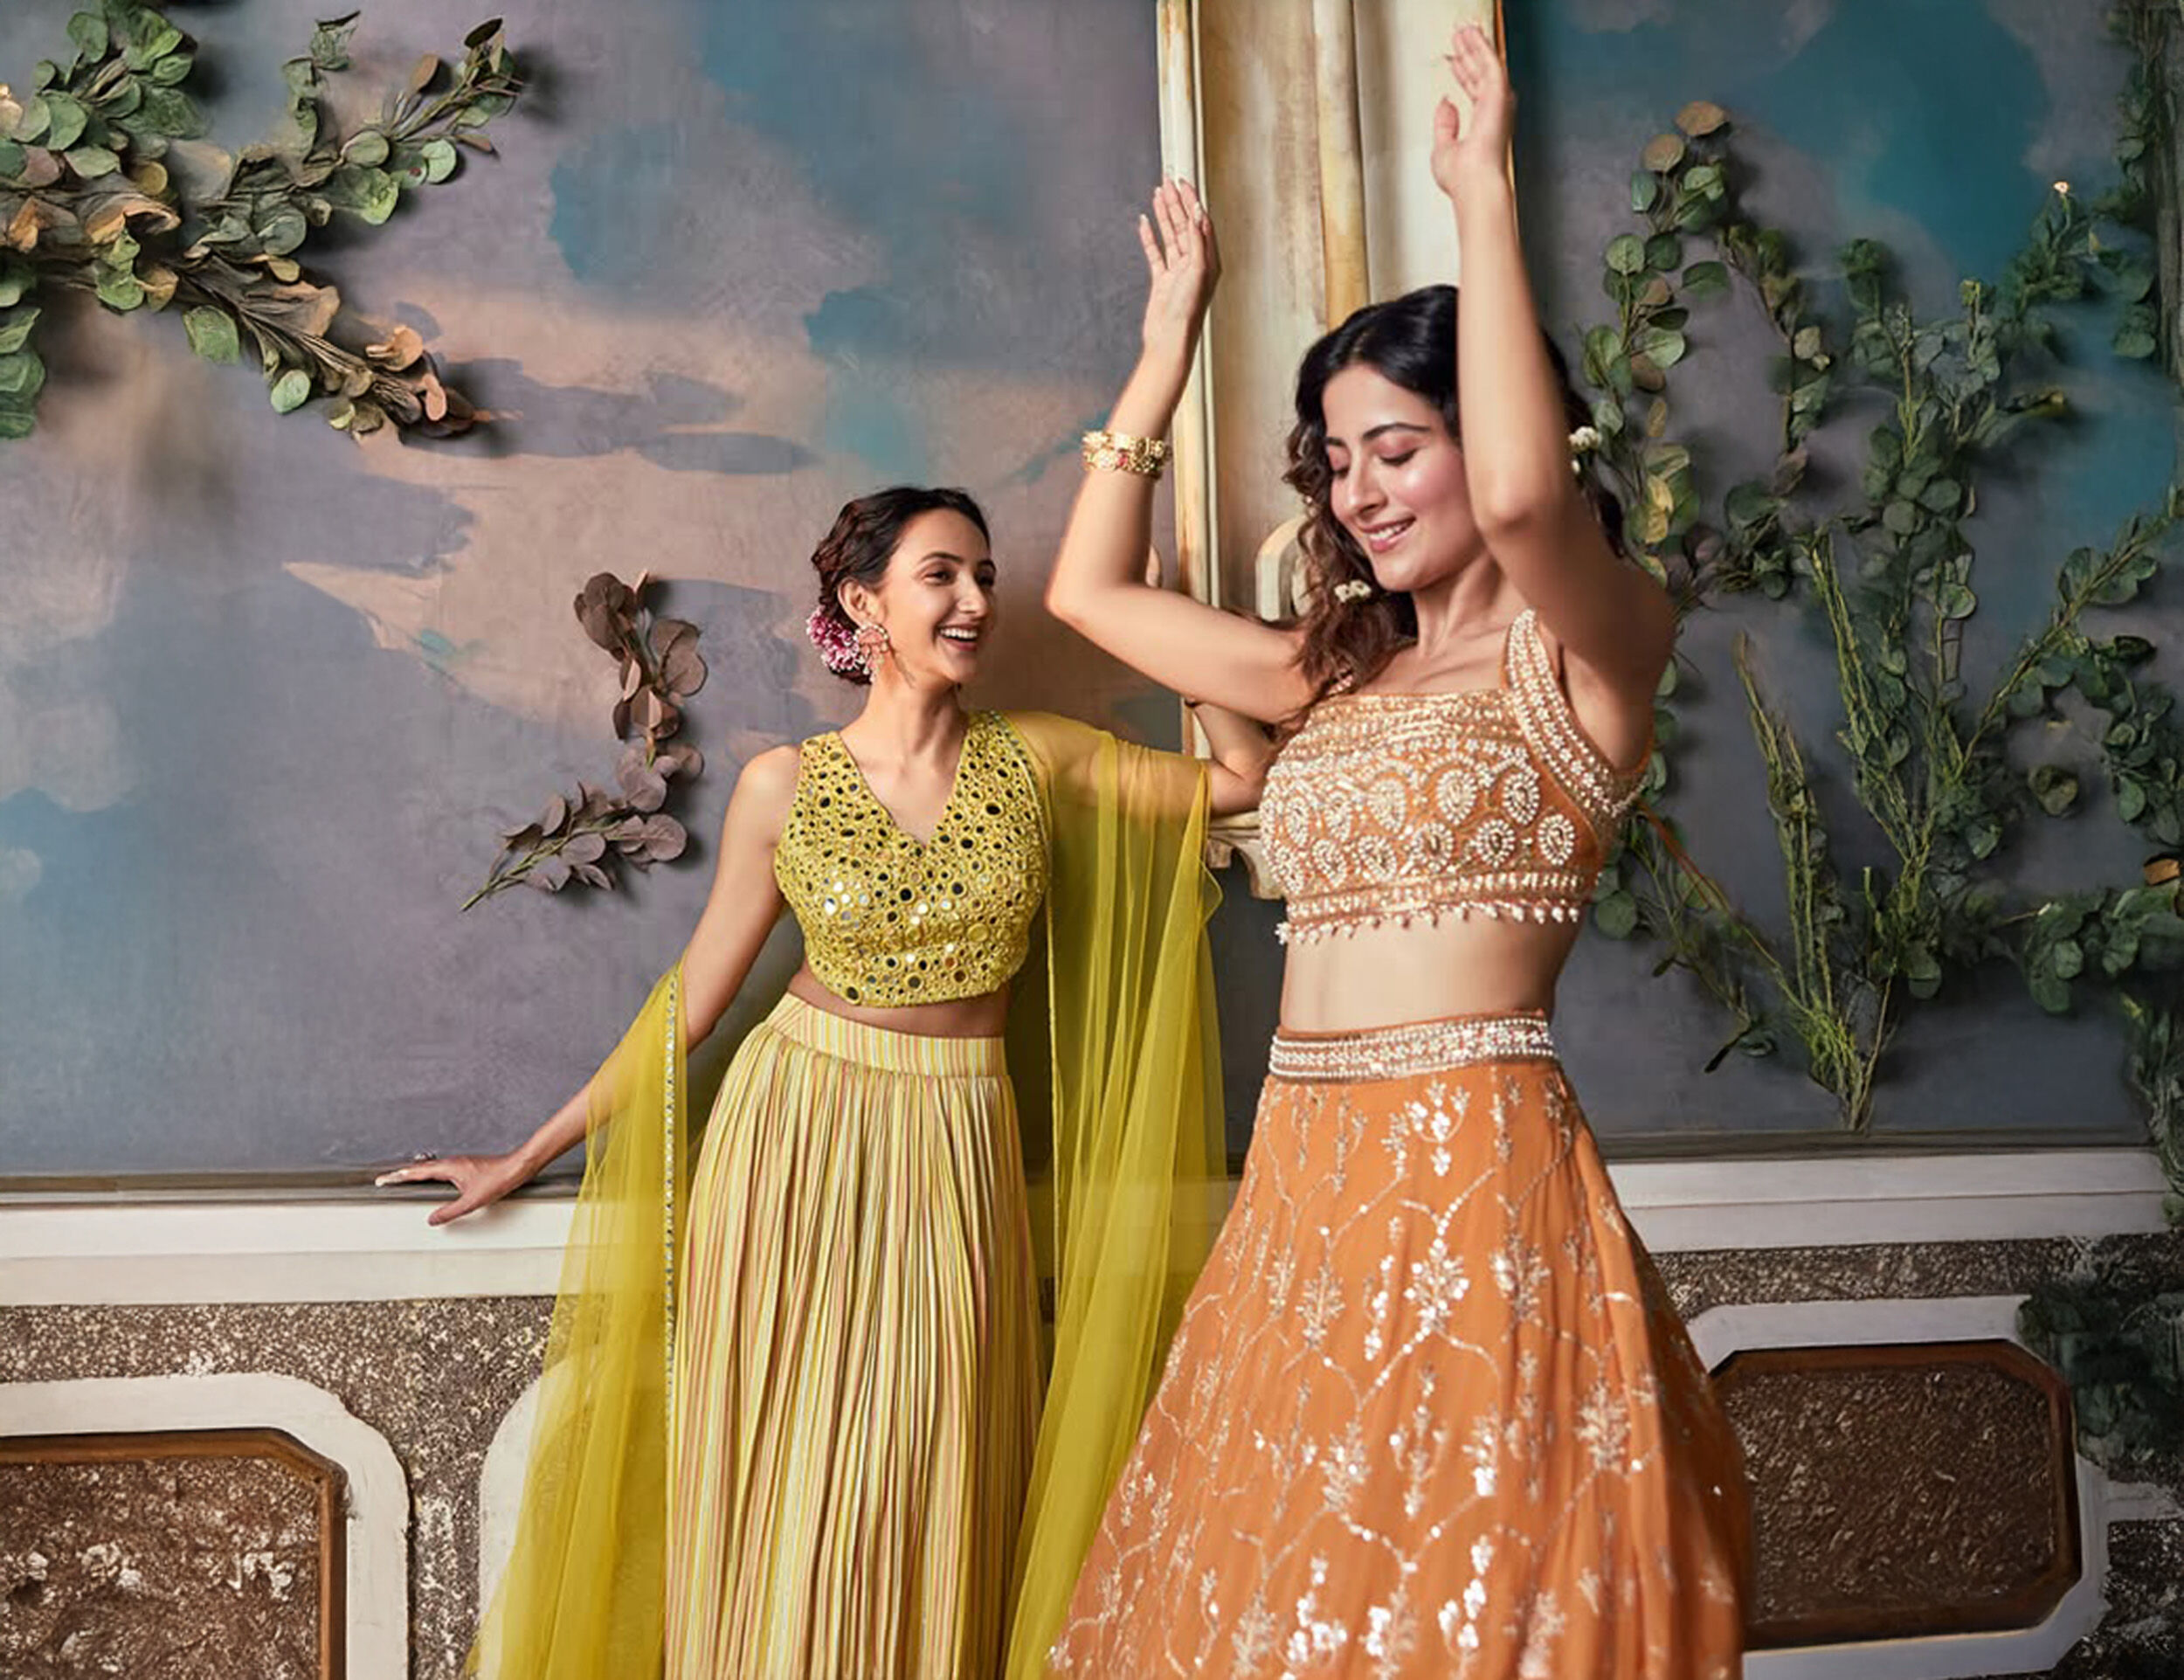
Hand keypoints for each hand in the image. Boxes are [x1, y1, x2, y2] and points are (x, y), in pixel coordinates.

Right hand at [375, 1149, 535, 1225]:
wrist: (517, 1168)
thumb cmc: (498, 1180)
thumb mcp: (471, 1202)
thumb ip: (450, 1212)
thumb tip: (432, 1220)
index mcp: (448, 1168)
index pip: (416, 1172)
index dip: (398, 1176)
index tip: (382, 1179)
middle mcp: (451, 1163)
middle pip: (420, 1168)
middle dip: (401, 1174)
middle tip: (387, 1179)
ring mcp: (459, 1163)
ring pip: (430, 1167)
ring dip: (415, 1172)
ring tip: (403, 1178)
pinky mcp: (466, 1166)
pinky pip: (441, 1169)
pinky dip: (429, 1173)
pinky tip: (433, 1179)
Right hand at [1137, 178, 1219, 365]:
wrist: (1169, 339)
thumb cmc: (1187, 311)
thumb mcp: (1197, 271)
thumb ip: (1197, 241)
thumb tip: (1197, 213)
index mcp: (1209, 261)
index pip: (1200, 223)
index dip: (1192, 201)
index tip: (1184, 183)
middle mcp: (1195, 264)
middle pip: (1185, 225)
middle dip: (1177, 202)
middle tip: (1168, 181)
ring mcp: (1178, 271)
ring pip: (1170, 235)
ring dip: (1164, 214)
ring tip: (1158, 194)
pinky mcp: (1163, 280)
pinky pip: (1156, 253)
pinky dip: (1150, 236)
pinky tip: (1145, 222)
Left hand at [1432, 23, 1513, 199]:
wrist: (1473, 184)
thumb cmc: (1462, 178)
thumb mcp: (1442, 148)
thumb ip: (1444, 125)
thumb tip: (1445, 103)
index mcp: (1482, 125)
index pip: (1472, 91)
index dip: (1462, 73)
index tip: (1454, 60)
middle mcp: (1492, 113)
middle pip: (1480, 75)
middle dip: (1470, 54)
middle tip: (1461, 37)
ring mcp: (1497, 103)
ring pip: (1486, 66)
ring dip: (1476, 46)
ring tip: (1465, 30)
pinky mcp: (1498, 95)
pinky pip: (1491, 64)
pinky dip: (1482, 48)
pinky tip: (1473, 36)